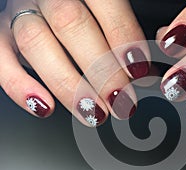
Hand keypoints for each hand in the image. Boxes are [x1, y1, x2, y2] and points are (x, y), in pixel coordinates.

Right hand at [0, 0, 149, 126]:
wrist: (42, 2)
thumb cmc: (83, 10)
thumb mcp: (105, 12)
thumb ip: (121, 35)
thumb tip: (142, 73)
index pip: (107, 7)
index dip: (124, 40)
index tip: (139, 71)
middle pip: (71, 25)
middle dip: (101, 71)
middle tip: (121, 102)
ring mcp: (19, 10)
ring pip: (36, 43)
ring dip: (68, 86)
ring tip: (94, 113)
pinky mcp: (0, 32)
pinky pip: (1, 58)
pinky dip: (20, 86)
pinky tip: (46, 107)